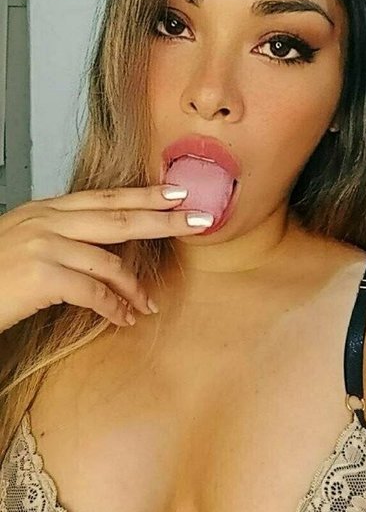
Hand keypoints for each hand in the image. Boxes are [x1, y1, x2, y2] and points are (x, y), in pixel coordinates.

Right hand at [0, 184, 212, 331]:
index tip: (175, 192)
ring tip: (147, 304)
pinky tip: (123, 318)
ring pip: (110, 260)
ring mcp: (44, 245)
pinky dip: (114, 307)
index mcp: (45, 210)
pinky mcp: (42, 274)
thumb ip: (60, 238)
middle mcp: (47, 220)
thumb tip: (99, 250)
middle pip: (118, 216)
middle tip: (197, 219)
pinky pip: (94, 291)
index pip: (104, 197)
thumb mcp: (23, 243)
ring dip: (135, 286)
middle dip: (162, 218)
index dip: (143, 194)